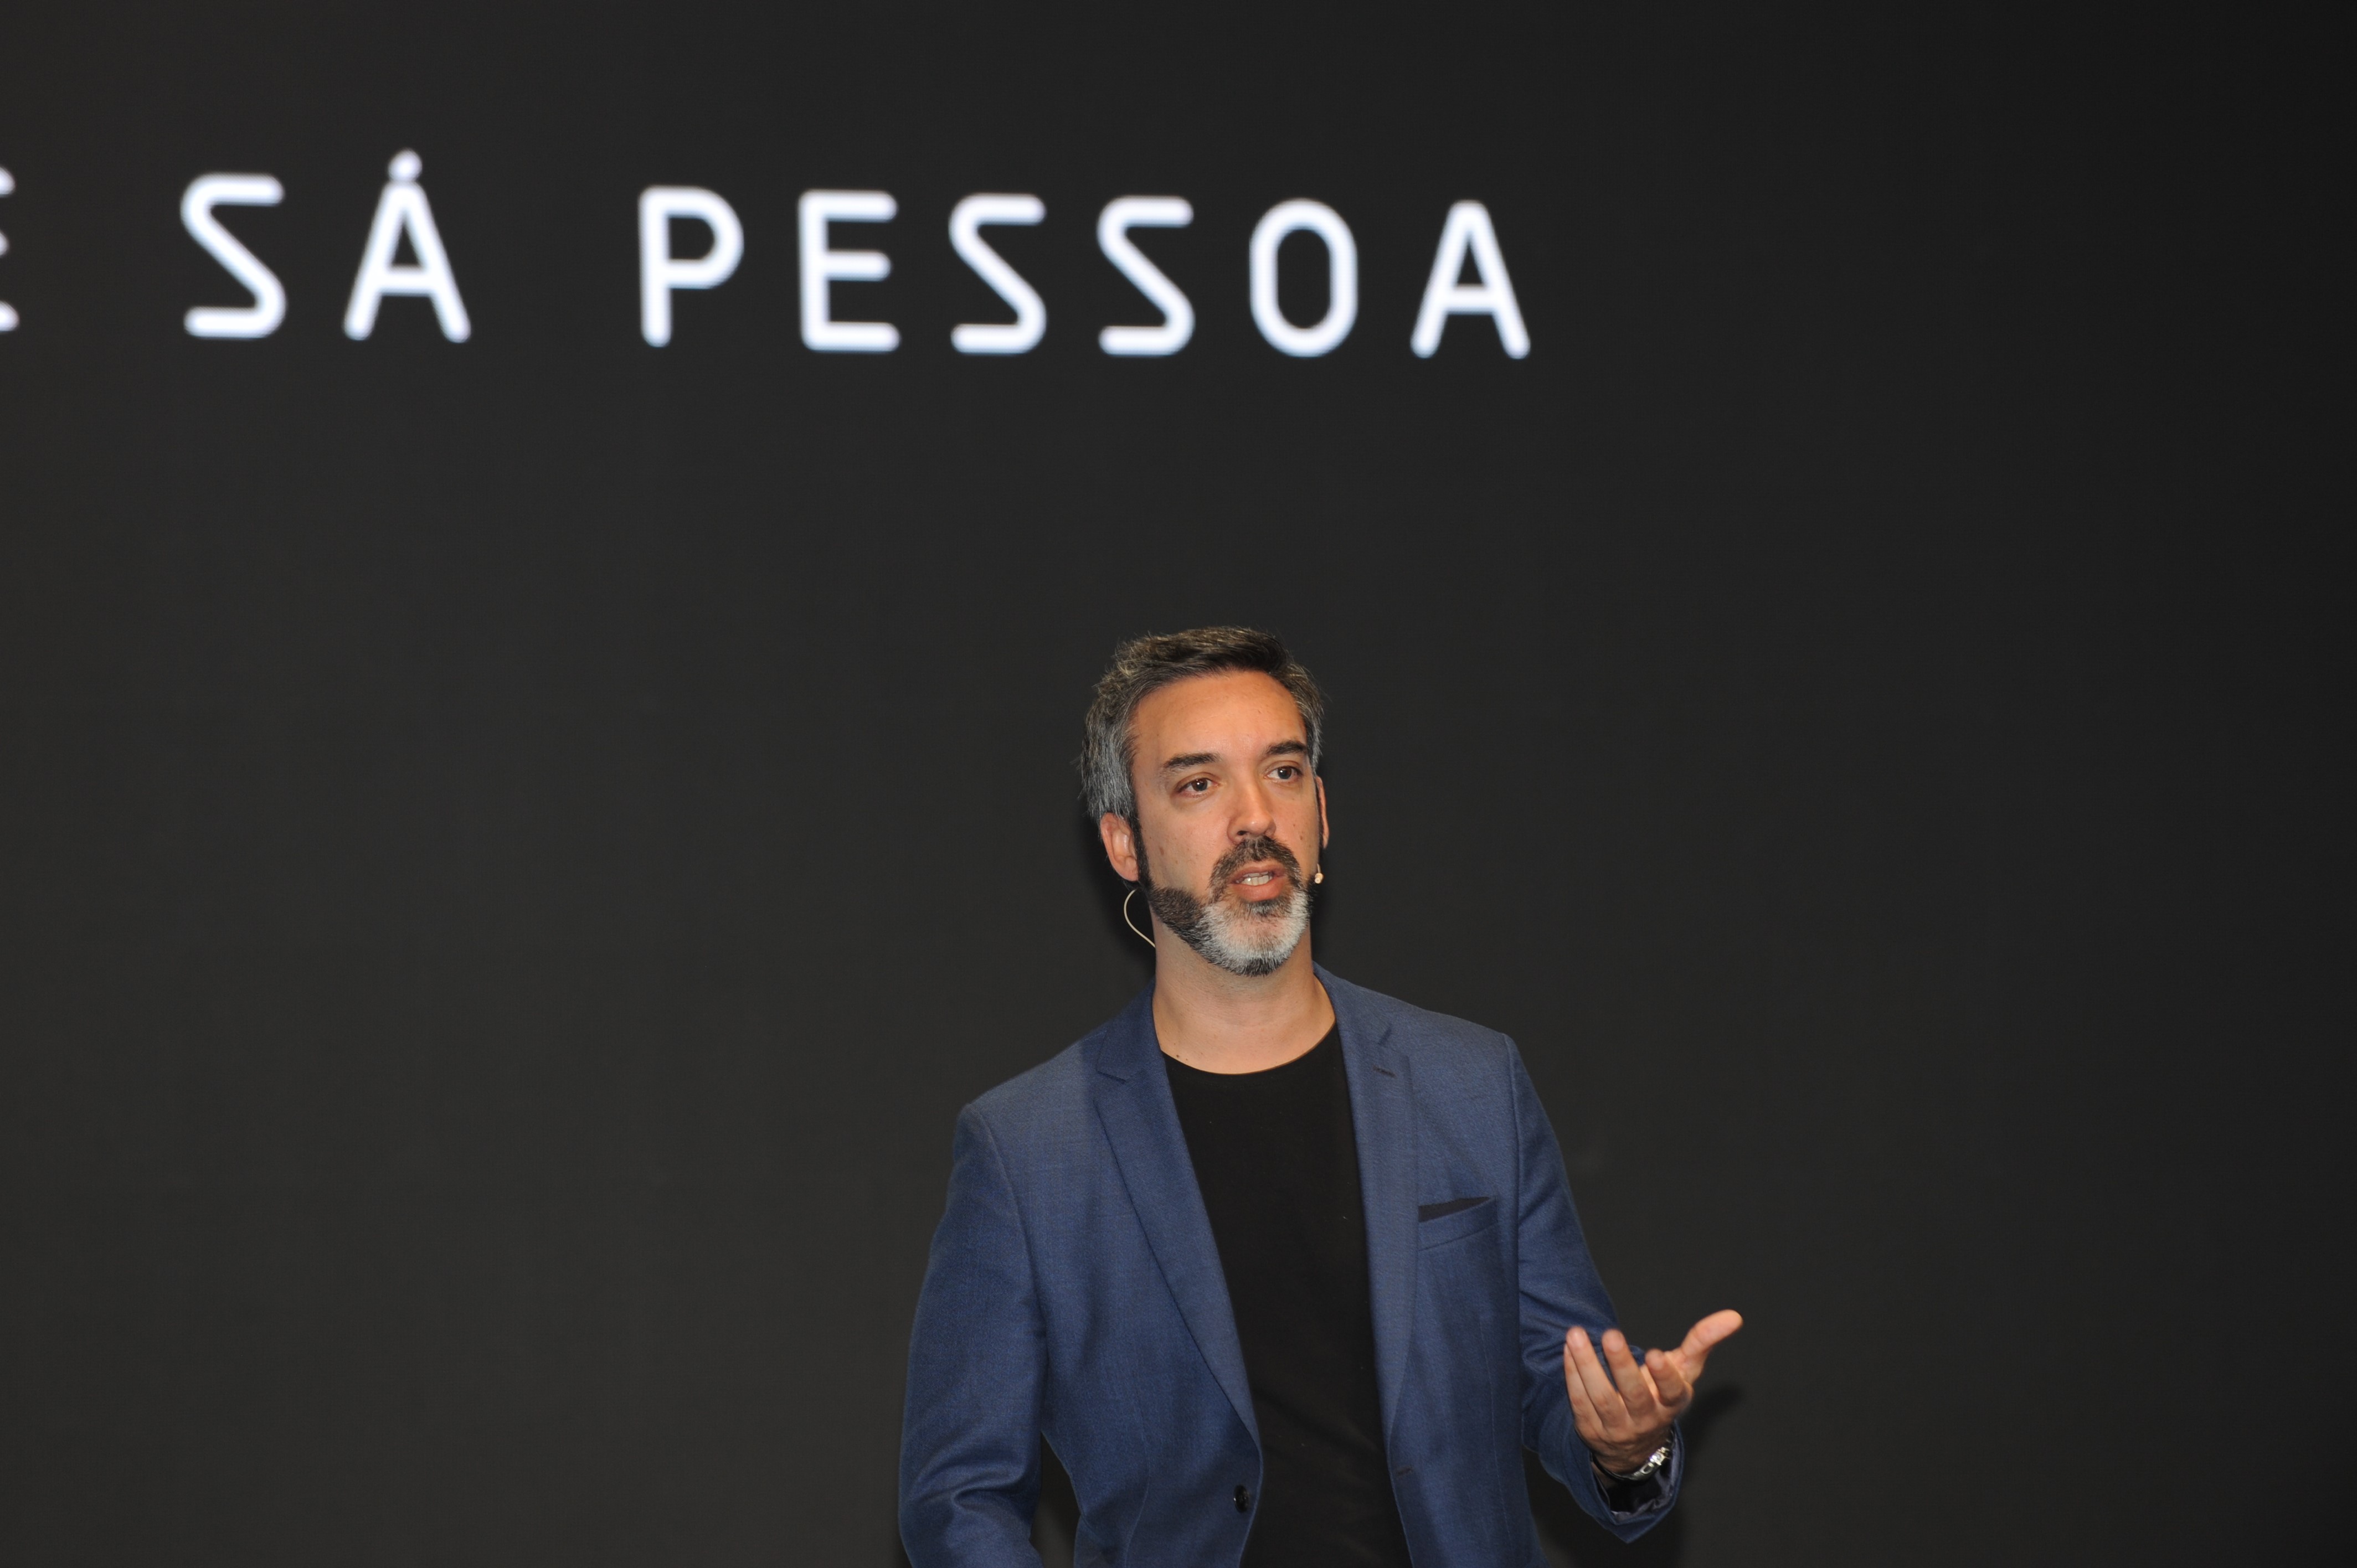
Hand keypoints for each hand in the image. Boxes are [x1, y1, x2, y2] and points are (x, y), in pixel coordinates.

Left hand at [1564, 1309, 1742, 1476]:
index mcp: (1671, 1403)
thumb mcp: (1685, 1370)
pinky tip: (1568, 1349)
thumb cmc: (1662, 1392)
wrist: (1634, 1444)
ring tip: (1576, 1335)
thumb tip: (1734, 1316)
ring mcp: (1617, 1428)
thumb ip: (1703, 1342)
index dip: (1664, 1376)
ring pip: (1601, 1398)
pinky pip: (1579, 1402)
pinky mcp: (1591, 1430)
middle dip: (1621, 1365)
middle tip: (1611, 1334)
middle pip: (1632, 1394)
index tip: (1656, 1354)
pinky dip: (1573, 1375)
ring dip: (1587, 1365)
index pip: (1671, 1393)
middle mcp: (1646, 1418)